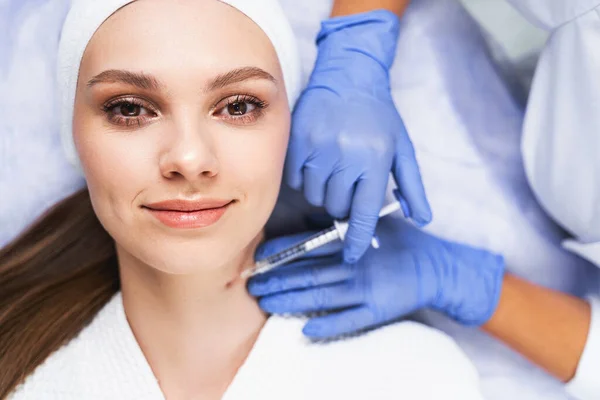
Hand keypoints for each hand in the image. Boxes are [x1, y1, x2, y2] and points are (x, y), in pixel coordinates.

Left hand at [248, 218, 503, 338]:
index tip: (260, 255)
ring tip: (267, 304)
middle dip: (278, 279)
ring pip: (321, 298)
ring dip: (291, 301)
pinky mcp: (377, 310)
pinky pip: (349, 321)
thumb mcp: (370, 222)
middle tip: (253, 284)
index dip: (282, 251)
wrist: (434, 266)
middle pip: (308, 274)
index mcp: (350, 242)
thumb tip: (310, 216)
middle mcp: (353, 265)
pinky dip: (328, 326)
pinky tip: (306, 331)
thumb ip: (340, 222)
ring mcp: (364, 290)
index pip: (309, 246)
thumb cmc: (399, 241)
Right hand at [287, 10, 430, 263]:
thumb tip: (422, 219)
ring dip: (323, 191)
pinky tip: (316, 159)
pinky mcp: (297, 141)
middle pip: (336, 207)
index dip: (358, 239)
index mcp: (376, 160)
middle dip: (342, 204)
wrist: (348, 76)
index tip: (352, 256)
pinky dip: (305, 177)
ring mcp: (319, 149)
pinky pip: (296, 180)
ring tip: (332, 167)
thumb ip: (412, 186)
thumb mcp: (402, 149)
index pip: (365, 213)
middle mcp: (347, 157)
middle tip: (347, 183)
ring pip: (315, 196)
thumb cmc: (379, 116)